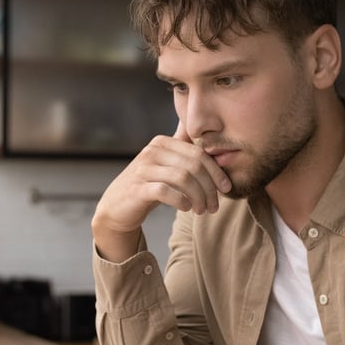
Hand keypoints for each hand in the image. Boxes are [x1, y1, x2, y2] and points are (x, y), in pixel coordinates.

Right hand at [91, 123, 230, 261]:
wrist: (118, 205)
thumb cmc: (148, 184)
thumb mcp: (166, 164)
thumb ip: (183, 150)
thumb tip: (207, 134)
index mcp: (163, 142)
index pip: (199, 153)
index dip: (216, 171)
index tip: (226, 188)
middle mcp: (152, 151)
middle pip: (194, 165)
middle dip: (210, 187)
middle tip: (214, 205)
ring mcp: (143, 169)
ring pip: (184, 178)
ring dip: (199, 197)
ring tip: (202, 210)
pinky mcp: (137, 188)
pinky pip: (167, 192)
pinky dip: (182, 201)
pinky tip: (187, 208)